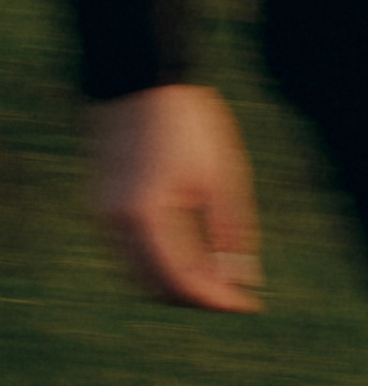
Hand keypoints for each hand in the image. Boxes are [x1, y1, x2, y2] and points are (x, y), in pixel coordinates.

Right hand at [89, 84, 263, 311]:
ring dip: (176, 284)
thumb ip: (231, 233)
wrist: (143, 79)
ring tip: (218, 278)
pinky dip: (158, 264)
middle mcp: (115, 222)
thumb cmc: (190, 122)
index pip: (180, 281)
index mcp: (145, 215)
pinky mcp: (101, 206)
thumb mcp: (223, 177)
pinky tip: (191, 256)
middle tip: (235, 295)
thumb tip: (243, 281)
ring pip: (139, 275)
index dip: (216, 299)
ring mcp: (101, 215)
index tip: (249, 306)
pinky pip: (129, 254)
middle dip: (196, 297)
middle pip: (155, 286)